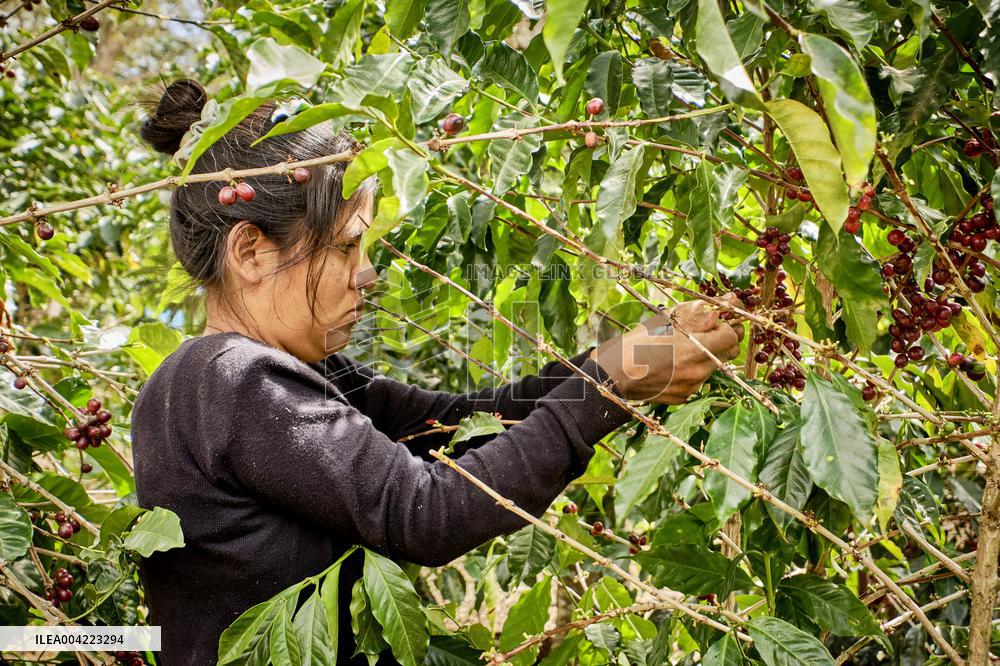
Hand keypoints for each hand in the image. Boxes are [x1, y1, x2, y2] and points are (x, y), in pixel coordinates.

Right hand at [588, 294, 744, 404]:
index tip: (715, 321)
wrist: (615, 374)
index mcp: (697, 350)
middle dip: (721, 340)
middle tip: (704, 332)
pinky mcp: (684, 396)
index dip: (726, 325)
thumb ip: (702, 311)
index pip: (733, 336)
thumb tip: (730, 300)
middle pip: (729, 353)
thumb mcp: (669, 318)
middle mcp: (699, 371)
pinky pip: (698, 380)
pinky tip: (674, 364)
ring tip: (683, 348)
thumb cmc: (639, 341)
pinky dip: (692, 370)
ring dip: (706, 355)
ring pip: (713, 366)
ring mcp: (692, 386)